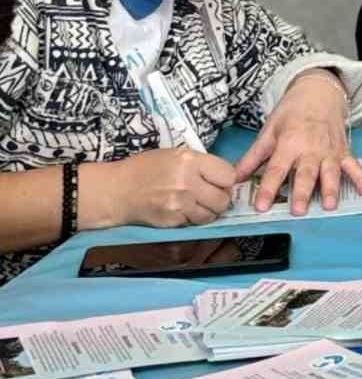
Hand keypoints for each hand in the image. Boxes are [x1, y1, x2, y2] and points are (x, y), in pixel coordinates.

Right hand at [107, 148, 236, 227]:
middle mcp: (187, 182)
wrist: (116, 190)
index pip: (228, 175)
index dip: (226, 179)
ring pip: (212, 215)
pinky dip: (192, 219)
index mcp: (190, 161)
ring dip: (208, 211)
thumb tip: (226, 177)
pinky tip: (182, 211)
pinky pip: (194, 223)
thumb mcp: (175, 155)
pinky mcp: (172, 221)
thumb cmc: (145, 169)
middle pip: (223, 198)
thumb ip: (202, 164)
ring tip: (197, 203)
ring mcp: (179, 204)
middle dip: (221, 198)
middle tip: (210, 195)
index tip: (219, 180)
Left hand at [234, 71, 361, 215]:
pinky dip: (361, 178)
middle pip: (306, 173)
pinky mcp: (342, 151)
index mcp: (288, 143)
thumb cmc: (291, 113)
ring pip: (330, 172)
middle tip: (299, 211)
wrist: (318, 92)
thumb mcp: (269, 131)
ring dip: (331, 189)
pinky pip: (353, 165)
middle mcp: (310, 148)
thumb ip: (253, 157)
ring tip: (330, 206)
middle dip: (303, 192)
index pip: (276, 170)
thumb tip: (234, 178)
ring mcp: (329, 150)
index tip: (261, 206)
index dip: (268, 188)